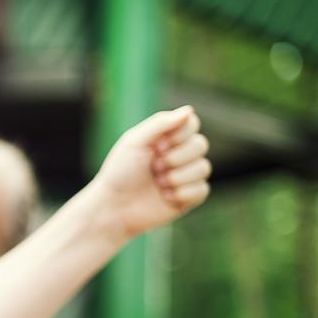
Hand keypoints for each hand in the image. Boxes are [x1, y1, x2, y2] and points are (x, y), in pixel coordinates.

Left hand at [91, 105, 210, 238]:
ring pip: (203, 168)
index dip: (178, 135)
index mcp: (166, 138)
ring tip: (157, 183)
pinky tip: (165, 197)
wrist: (113, 206)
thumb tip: (190, 110)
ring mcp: (186, 176)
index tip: (157, 147)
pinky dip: (183, 193)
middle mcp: (179, 154)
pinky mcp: (189, 197)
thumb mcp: (134, 142)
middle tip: (154, 167)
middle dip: (175, 158)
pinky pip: (202, 190)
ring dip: (177, 177)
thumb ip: (160, 123)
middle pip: (201, 145)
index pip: (191, 124)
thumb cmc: (120, 172)